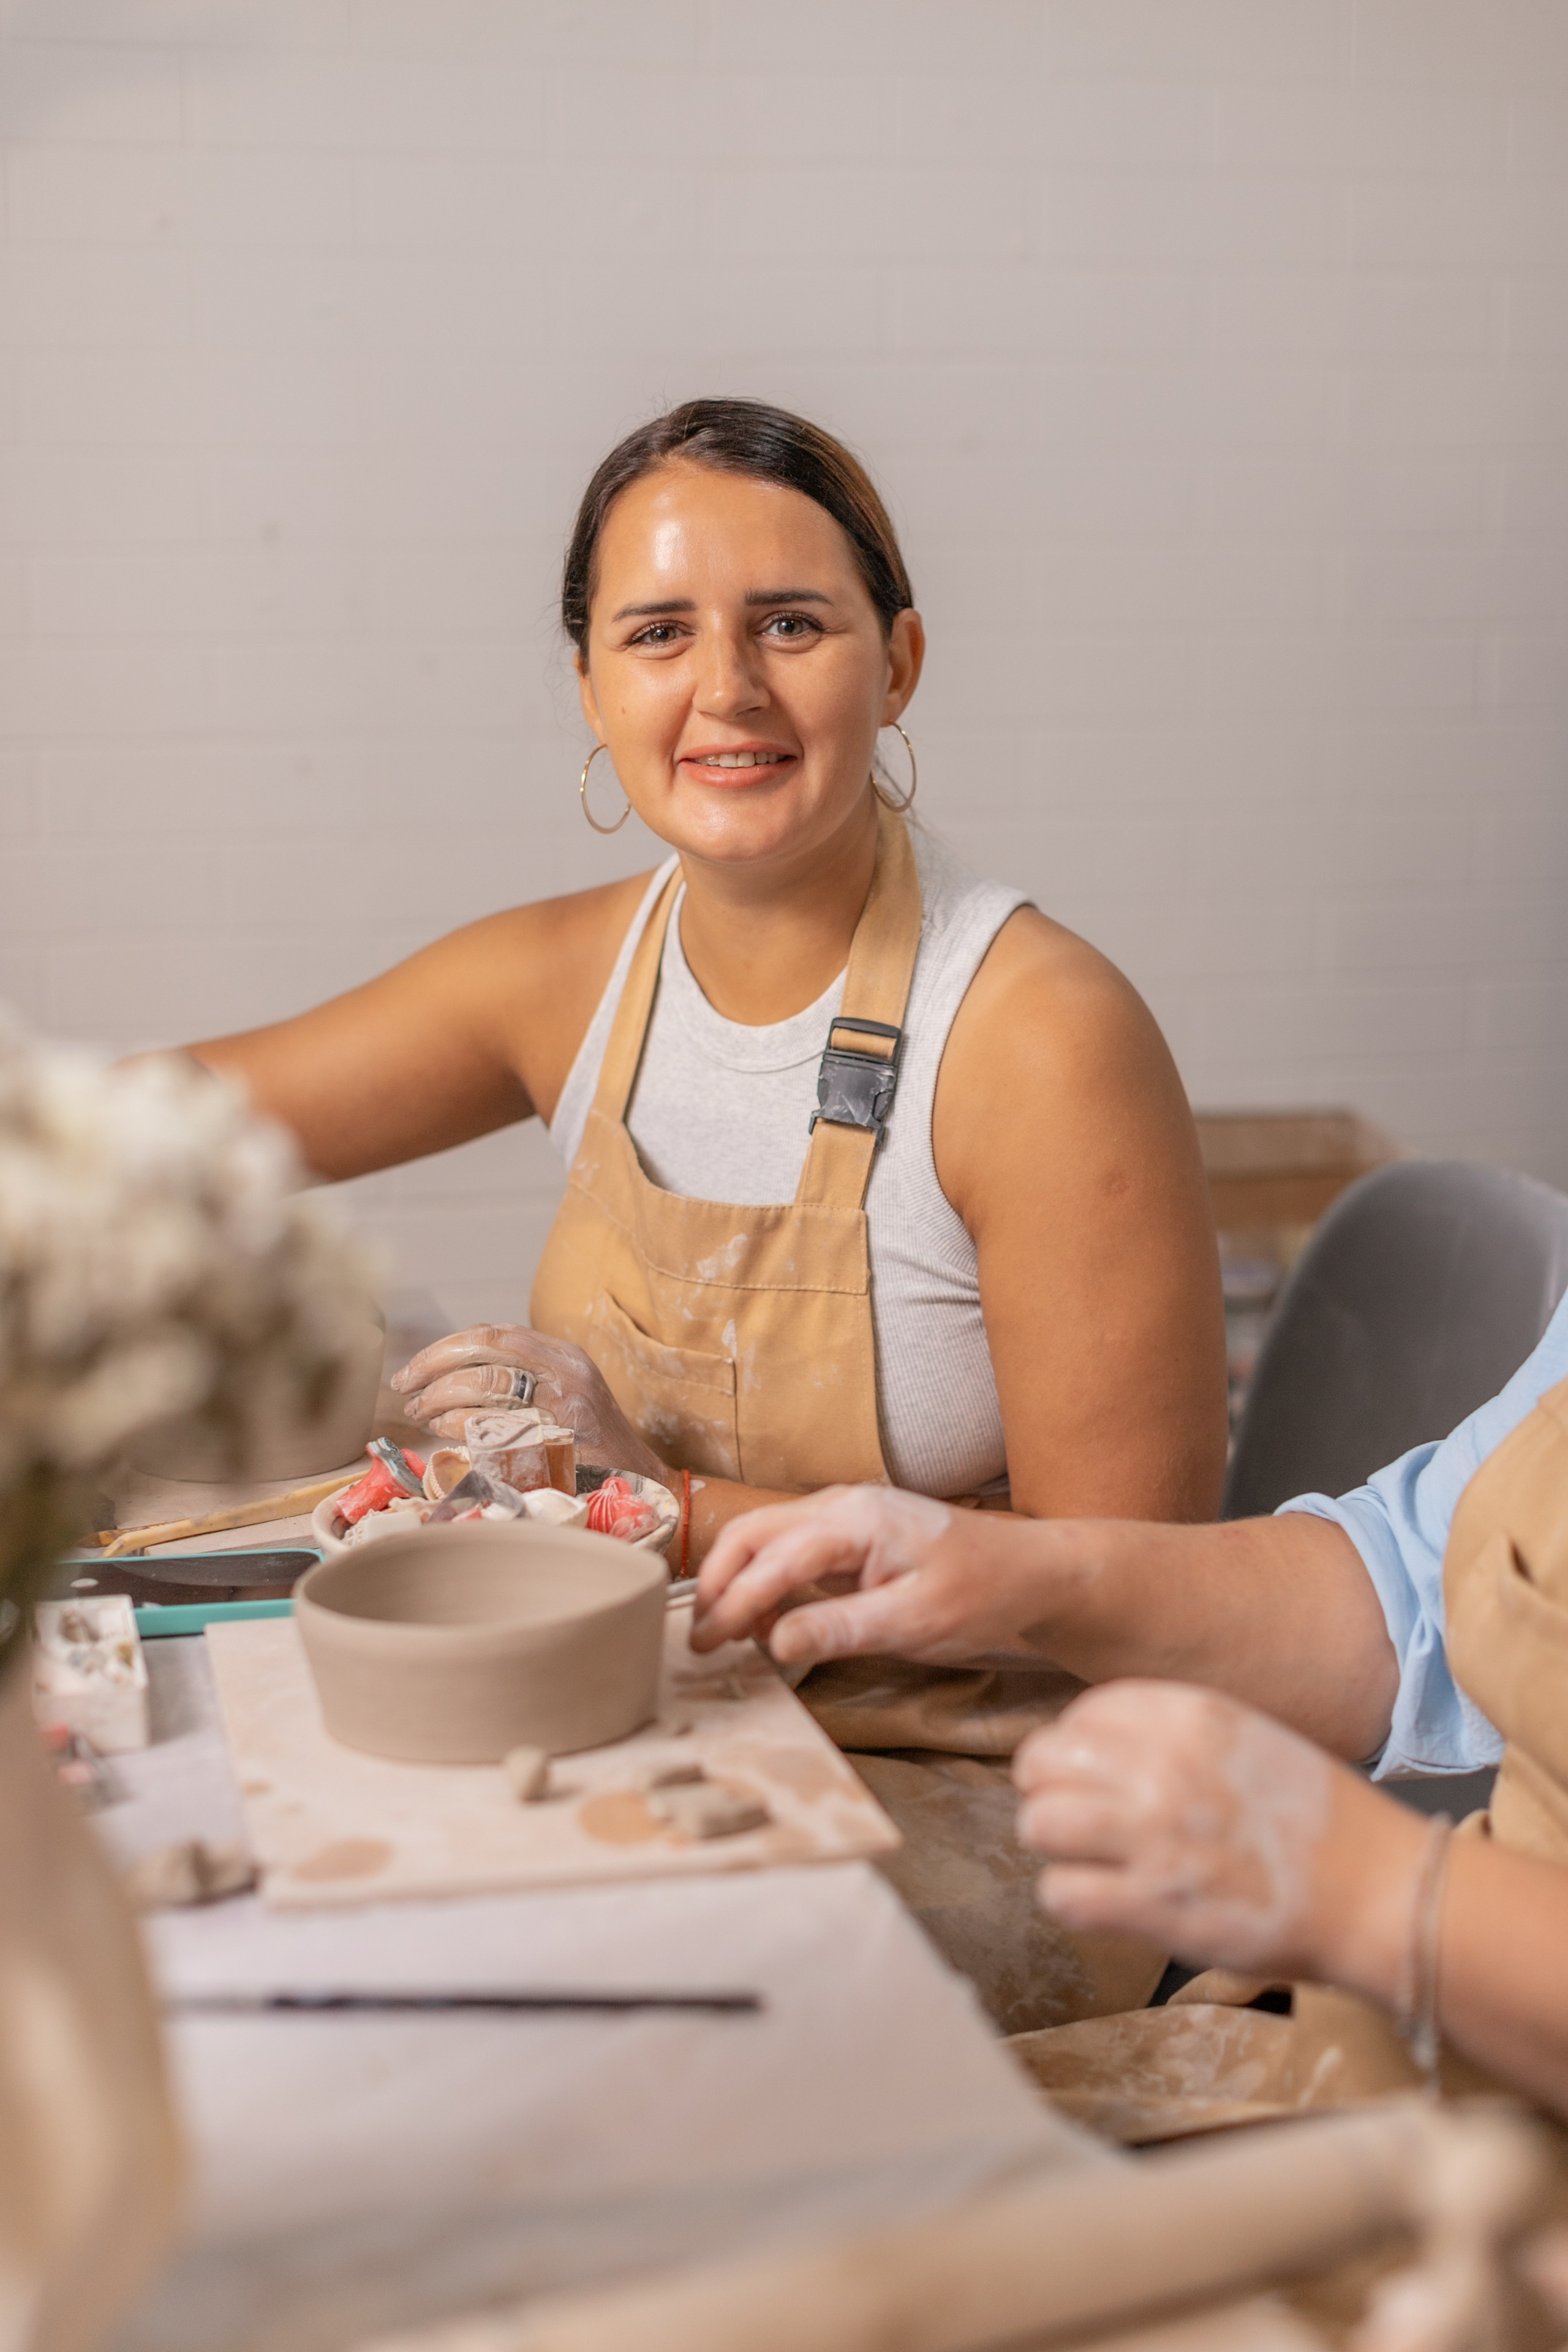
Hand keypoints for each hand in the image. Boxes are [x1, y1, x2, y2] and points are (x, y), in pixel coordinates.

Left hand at [390, 1324, 667, 1479]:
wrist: (643, 1486)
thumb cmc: (593, 1446)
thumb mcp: (565, 1397)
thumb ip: (522, 1378)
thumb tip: (448, 1376)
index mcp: (565, 1356)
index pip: (494, 1333)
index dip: (445, 1348)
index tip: (414, 1370)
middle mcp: (567, 1373)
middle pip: (485, 1351)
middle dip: (433, 1367)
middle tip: (406, 1389)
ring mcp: (565, 1407)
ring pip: (486, 1386)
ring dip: (440, 1399)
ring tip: (421, 1414)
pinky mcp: (559, 1442)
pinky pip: (495, 1426)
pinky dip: (459, 1428)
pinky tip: (444, 1435)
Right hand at [691, 1484, 1068, 1665]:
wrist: (1029, 1573)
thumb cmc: (982, 1594)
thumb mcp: (915, 1623)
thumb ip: (841, 1629)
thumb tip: (773, 1642)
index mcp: (859, 1520)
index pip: (776, 1558)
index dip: (735, 1601)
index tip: (706, 1643)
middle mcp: (844, 1507)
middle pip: (755, 1534)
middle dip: (719, 1582)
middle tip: (698, 1638)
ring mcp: (846, 1518)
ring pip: (766, 1539)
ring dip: (736, 1581)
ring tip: (720, 1635)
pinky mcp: (851, 1538)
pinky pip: (791, 1551)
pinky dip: (763, 1582)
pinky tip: (761, 1622)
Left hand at [1013, 1680, 1430, 1994]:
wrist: (1377, 1892)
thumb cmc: (1316, 1819)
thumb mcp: (1246, 1735)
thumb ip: (1173, 1732)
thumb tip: (1099, 1746)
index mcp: (1187, 1716)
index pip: (1080, 1714)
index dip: (1080, 1749)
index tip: (1099, 1777)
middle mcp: (1160, 1766)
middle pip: (1041, 1763)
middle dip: (1051, 1793)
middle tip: (1081, 1820)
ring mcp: (1153, 1837)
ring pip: (1037, 1824)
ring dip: (1057, 1848)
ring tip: (1090, 1862)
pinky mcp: (1153, 1906)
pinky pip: (1060, 1893)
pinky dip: (1073, 1902)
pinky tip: (1105, 1902)